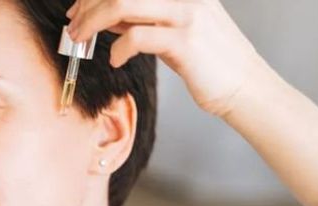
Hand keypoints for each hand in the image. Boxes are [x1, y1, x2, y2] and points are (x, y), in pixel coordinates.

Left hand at [67, 0, 270, 116]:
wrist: (244, 85)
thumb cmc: (205, 60)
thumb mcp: (170, 30)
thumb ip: (140, 18)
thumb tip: (103, 15)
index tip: (79, 9)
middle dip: (88, 5)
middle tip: (73, 26)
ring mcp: (187, 15)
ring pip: (123, 3)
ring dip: (92, 22)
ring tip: (81, 39)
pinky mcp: (185, 41)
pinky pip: (137, 37)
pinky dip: (117, 50)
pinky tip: (116, 61)